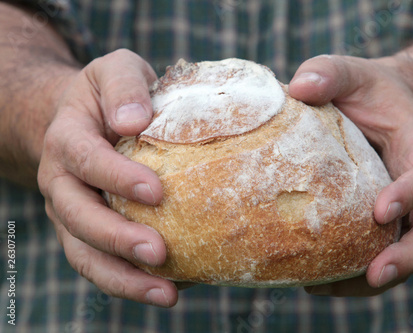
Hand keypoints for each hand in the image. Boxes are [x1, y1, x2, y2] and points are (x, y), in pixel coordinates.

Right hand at [37, 49, 178, 305]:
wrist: (86, 120)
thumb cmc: (111, 97)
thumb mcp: (116, 70)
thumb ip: (125, 86)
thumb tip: (135, 121)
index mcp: (67, 139)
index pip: (86, 160)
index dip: (116, 177)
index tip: (156, 192)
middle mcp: (61, 181)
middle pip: (78, 217)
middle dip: (117, 238)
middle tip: (159, 253)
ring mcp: (71, 213)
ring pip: (84, 254)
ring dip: (122, 277)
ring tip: (166, 294)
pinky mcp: (88, 234)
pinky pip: (102, 265)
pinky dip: (130, 282)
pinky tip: (172, 289)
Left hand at [289, 54, 412, 295]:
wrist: (379, 111)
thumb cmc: (366, 92)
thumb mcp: (349, 73)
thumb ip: (328, 72)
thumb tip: (298, 88)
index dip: (412, 194)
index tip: (382, 210)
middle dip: (412, 256)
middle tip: (376, 274)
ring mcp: (403, 210)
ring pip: (406, 252)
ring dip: (376, 278)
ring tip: (327, 288)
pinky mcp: (378, 224)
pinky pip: (373, 254)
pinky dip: (351, 274)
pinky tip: (312, 280)